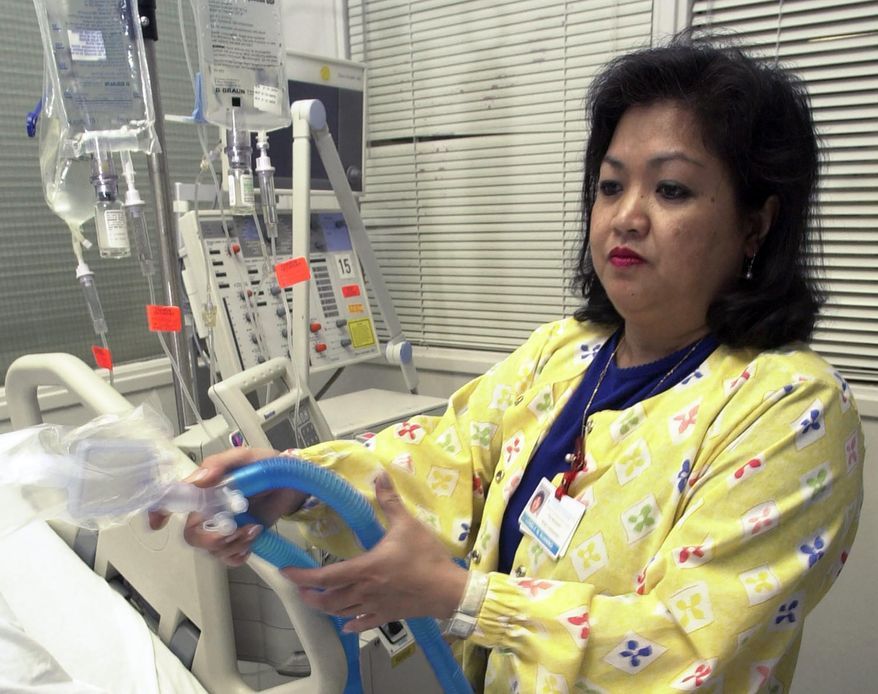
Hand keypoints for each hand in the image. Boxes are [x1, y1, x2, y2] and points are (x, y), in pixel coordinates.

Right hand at [148, 447, 307, 566]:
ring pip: (211, 549)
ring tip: (253, 530)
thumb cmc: (267, 465)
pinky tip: (250, 543)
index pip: (174, 500)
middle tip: (234, 530)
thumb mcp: (245, 457)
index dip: (160, 512)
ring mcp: (224, 527)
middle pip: (192, 534)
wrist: (294, 481)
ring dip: (232, 544)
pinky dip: (237, 555)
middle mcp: (210, 510)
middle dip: (210, 538)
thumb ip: (220, 464)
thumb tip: (197, 480)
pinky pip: (227, 558)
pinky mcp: (239, 540)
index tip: (158, 525)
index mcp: (206, 489)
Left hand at [282, 472, 467, 632]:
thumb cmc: (426, 557)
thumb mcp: (407, 525)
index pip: (325, 577)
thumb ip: (390, 501)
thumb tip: (379, 475)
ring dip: (326, 609)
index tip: (286, 573)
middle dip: (310, 596)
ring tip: (317, 602)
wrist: (448, 590)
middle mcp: (364, 591)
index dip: (302, 577)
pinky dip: (351, 624)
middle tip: (300, 589)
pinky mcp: (388, 615)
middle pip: (328, 601)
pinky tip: (346, 625)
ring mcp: (375, 606)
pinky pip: (364, 623)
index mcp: (365, 569)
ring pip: (342, 613)